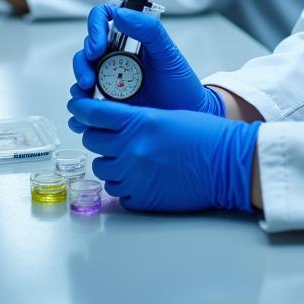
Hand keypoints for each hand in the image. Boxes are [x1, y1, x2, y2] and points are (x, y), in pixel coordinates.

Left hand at [67, 95, 258, 213]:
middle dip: (97, 136)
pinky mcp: (140, 198)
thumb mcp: (167, 116)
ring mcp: (134, 176)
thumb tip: (113, 126)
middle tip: (110, 135)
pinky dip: (124, 183)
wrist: (227, 164)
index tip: (76, 105)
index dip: (82, 108)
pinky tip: (141, 176)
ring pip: (102, 168)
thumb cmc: (204, 136)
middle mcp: (132, 149)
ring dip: (111, 161)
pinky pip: (117, 190)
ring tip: (131, 158)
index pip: (95, 114)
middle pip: (92, 141)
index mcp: (140, 122)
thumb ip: (137, 121)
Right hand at [70, 6, 224, 119]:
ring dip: (79, 87)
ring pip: (81, 78)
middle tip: (89, 80)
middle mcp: (115, 59)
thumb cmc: (180, 83)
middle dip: (82, 64)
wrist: (188, 115)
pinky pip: (85, 107)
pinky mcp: (107, 107)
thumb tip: (121, 15)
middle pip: (86, 52)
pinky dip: (80, 112)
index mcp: (128, 40)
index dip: (95, 28)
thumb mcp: (168, 53)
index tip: (97, 47)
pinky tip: (84, 118)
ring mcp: (109, 83)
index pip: (103, 20)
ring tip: (88, 99)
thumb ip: (149, 30)